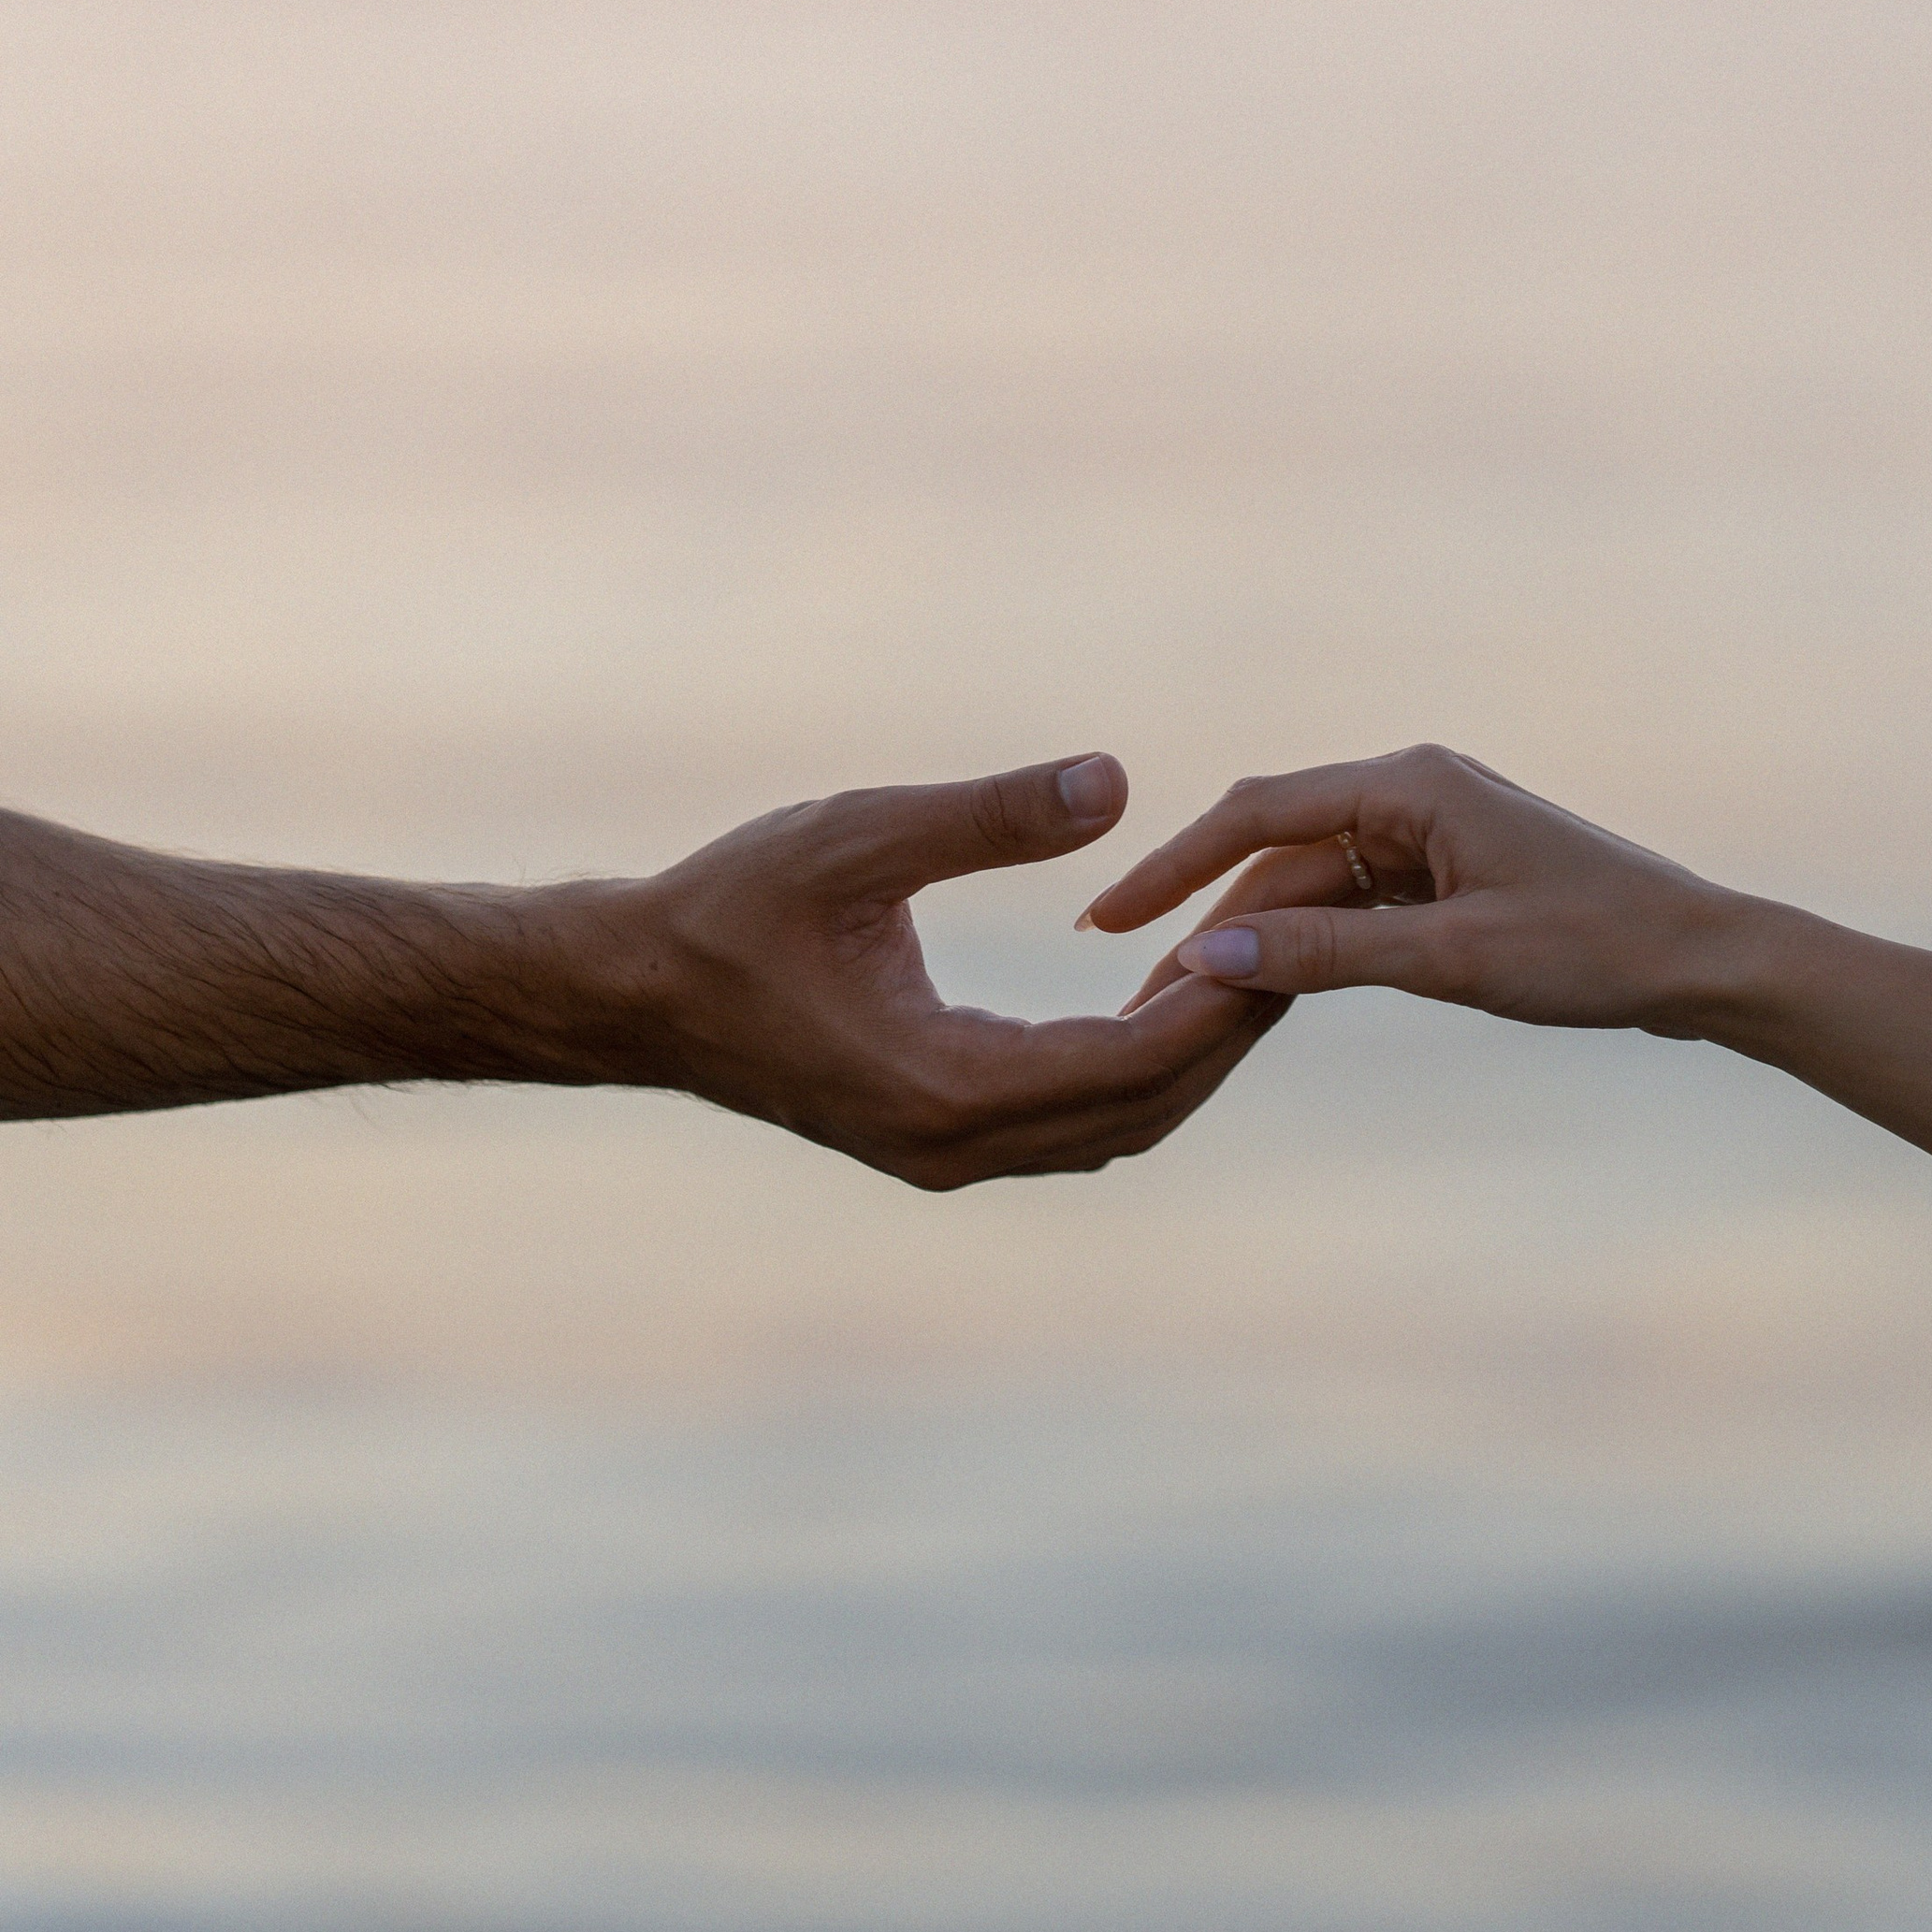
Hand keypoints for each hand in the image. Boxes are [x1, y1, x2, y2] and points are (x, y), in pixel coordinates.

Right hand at [619, 752, 1285, 1183]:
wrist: (633, 991)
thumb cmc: (730, 906)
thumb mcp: (858, 836)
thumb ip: (987, 814)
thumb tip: (1115, 778)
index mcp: (944, 1088)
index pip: (1128, 1064)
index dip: (1215, 1002)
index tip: (1281, 932)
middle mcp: (955, 1145)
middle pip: (1141, 1109)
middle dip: (1225, 1030)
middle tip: (1298, 941)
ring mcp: (945, 1153)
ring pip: (1114, 1127)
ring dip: (1185, 1054)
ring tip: (1249, 962)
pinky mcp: (938, 1137)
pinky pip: (1072, 1120)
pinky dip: (1133, 1065)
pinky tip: (1161, 995)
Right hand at [1080, 743, 1750, 1031]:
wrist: (1704, 959)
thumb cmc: (1597, 948)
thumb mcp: (1455, 959)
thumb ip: (1330, 953)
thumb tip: (1211, 954)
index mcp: (1410, 784)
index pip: (1257, 814)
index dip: (1172, 867)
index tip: (1105, 921)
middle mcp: (1411, 792)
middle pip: (1277, 852)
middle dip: (1205, 919)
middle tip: (1134, 993)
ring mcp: (1429, 833)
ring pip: (1311, 885)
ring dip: (1254, 941)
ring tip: (1183, 1010)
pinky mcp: (1446, 875)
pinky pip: (1353, 905)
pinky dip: (1308, 946)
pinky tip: (1263, 993)